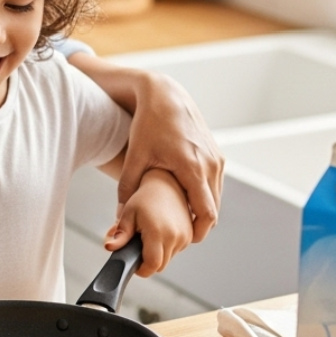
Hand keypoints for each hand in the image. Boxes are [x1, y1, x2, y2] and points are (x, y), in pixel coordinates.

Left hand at [105, 168, 194, 275]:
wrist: (167, 179)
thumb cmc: (145, 194)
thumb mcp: (129, 211)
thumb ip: (121, 232)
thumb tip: (109, 246)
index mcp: (159, 231)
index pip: (152, 265)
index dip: (142, 269)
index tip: (134, 264)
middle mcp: (177, 236)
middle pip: (161, 265)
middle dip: (148, 259)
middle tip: (139, 242)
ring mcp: (187, 235)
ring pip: (169, 258)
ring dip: (159, 252)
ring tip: (150, 231)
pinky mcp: (192, 233)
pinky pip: (177, 250)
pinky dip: (168, 245)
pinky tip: (161, 229)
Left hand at [119, 70, 221, 240]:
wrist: (164, 95)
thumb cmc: (149, 124)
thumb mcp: (135, 157)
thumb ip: (127, 189)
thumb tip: (119, 217)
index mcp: (193, 168)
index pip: (206, 214)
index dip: (197, 232)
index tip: (184, 241)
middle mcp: (210, 163)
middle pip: (214, 209)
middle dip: (198, 224)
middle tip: (179, 233)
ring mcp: (216, 158)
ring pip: (216, 197)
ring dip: (202, 209)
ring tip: (180, 217)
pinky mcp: (216, 153)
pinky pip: (215, 183)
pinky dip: (204, 194)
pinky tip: (184, 197)